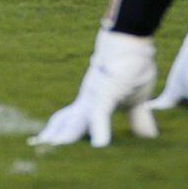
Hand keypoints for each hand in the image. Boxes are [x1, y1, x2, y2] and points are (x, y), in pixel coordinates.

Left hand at [31, 29, 157, 147]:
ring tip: (52, 151)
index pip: (73, 125)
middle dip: (53, 140)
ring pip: (75, 124)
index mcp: (92, 105)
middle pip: (66, 125)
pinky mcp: (104, 92)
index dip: (61, 136)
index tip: (49, 148)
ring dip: (65, 139)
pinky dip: (100, 130)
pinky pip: (101, 114)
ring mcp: (93, 98)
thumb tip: (150, 138)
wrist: (130, 37)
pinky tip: (100, 146)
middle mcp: (87, 103)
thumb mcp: (138, 101)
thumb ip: (138, 120)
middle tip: (37, 149)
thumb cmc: (133, 65)